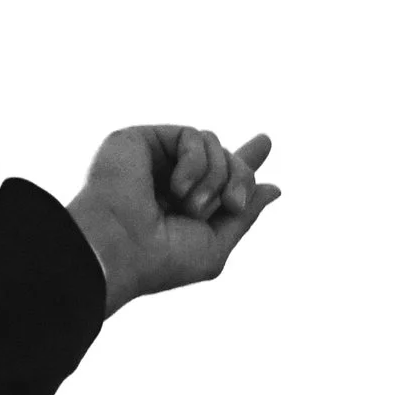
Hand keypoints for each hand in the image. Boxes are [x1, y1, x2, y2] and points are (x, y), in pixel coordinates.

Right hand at [67, 125, 280, 313]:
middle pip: (228, 159)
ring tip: (192, 206)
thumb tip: (275, 188)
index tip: (265, 142)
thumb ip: (246, 215)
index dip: (244, 162)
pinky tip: (175, 188)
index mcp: (187, 206)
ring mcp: (155, 159)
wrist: (119, 248)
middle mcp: (171, 179)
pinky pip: (192, 135)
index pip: (222, 175)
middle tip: (232, 203)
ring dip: (215, 178)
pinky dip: (195, 163)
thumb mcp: (215, 245)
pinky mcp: (141, 139)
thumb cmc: (162, 258)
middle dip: (240, 178)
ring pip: (214, 144)